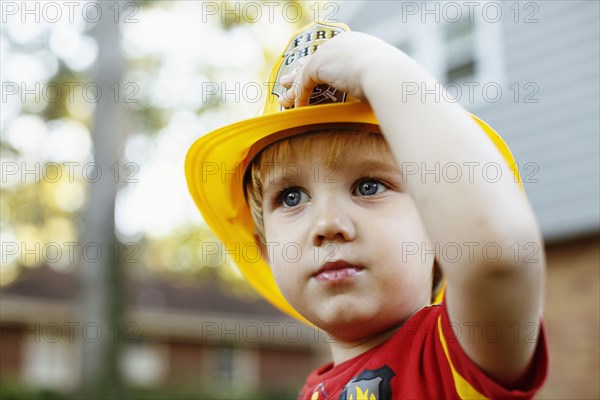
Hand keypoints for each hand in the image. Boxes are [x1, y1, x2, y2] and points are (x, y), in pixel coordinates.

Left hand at [278, 32, 404, 108]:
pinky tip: (297, 108)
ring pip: (306, 72)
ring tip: (285, 100)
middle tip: (287, 83)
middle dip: (298, 74)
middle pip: (315, 60)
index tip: (310, 77)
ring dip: (294, 88)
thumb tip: (372, 96)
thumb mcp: (380, 78)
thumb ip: (370, 82)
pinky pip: (304, 83)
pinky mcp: (319, 65)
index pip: (331, 55)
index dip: (319, 68)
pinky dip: (299, 96)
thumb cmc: (393, 81)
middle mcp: (341, 42)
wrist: (389, 75)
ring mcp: (329, 51)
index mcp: (357, 43)